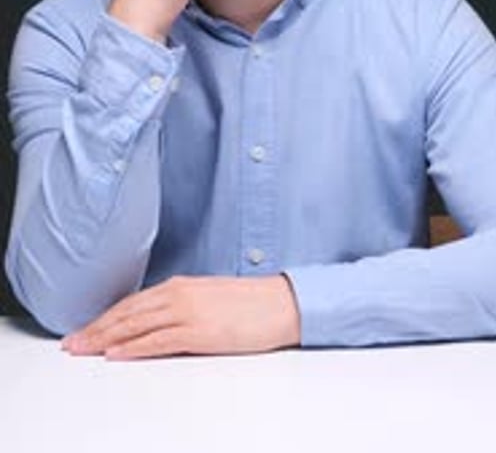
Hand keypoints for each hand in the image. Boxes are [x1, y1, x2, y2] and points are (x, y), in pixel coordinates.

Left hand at [62, 275, 299, 359]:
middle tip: (71, 343)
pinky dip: (133, 347)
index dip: (104, 317)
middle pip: (126, 314)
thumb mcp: (208, 297)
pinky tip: (116, 354)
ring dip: (105, 339)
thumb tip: (158, 321)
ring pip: (135, 326)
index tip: (84, 329)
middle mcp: (178, 294)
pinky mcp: (199, 332)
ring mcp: (187, 312)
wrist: (281, 302)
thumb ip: (181, 305)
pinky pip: (157, 341)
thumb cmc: (250, 303)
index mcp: (180, 285)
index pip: (132, 303)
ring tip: (83, 350)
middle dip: (95, 329)